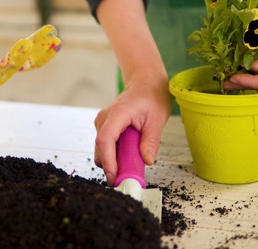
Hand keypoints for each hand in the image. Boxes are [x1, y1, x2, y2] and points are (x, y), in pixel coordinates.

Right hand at [94, 70, 170, 185]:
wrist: (144, 82)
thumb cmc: (152, 95)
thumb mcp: (157, 119)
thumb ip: (151, 141)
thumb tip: (147, 160)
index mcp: (117, 114)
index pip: (105, 140)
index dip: (108, 161)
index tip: (115, 176)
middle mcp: (104, 118)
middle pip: (100, 150)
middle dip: (112, 166)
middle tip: (130, 175)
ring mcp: (102, 123)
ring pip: (101, 150)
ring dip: (115, 160)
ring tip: (133, 161)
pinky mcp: (104, 127)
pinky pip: (106, 146)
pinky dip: (115, 154)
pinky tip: (129, 152)